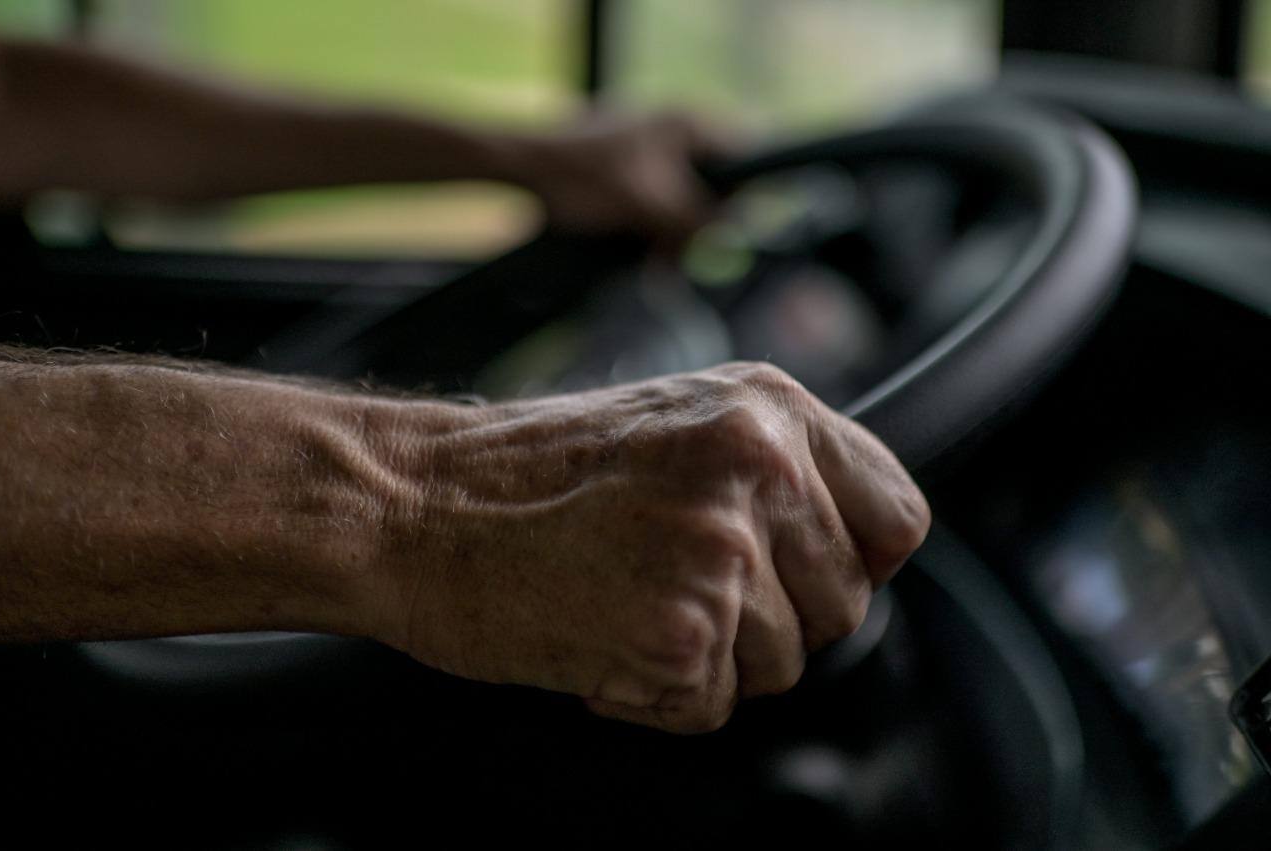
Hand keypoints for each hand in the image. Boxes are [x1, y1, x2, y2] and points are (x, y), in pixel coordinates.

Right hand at [371, 362, 929, 732]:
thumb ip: (776, 473)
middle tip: (676, 588)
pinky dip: (655, 695)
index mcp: (767, 409)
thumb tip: (853, 551)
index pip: (898, 518)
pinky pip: (712, 705)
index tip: (798, 573)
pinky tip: (599, 639)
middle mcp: (760, 468)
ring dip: (710, 661)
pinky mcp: (683, 631)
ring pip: (784, 665)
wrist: (412, 503)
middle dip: (773, 622)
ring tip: (625, 602)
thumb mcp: (677, 423)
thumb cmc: (527, 473)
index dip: (852, 561)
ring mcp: (723, 549)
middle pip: (846, 606)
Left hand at [512, 111, 730, 247]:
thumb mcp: (648, 204)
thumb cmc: (582, 175)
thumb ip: (694, 223)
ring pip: (683, 201)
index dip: (744, 199)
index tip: (735, 236)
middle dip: (703, 227)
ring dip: (675, 235)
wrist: (521, 169)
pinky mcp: (628, 173)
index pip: (744, 157)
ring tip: (661, 264)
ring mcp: (650, 152)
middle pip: (714, 186)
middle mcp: (674, 134)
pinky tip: (646, 257)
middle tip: (690, 260)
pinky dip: (654, 230)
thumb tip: (729, 244)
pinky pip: (657, 204)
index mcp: (688, 125)